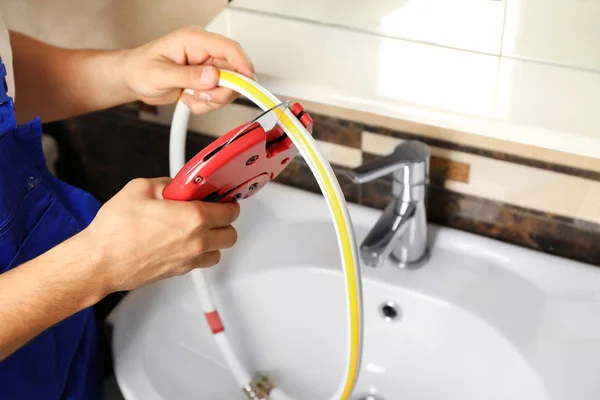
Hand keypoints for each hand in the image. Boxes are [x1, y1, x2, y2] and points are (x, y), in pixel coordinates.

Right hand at [82, 178, 239, 293]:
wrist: (100, 261)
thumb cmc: (116, 230)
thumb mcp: (141, 188)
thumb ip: (167, 184)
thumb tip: (177, 186)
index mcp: (193, 218)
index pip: (229, 211)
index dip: (228, 202)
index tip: (222, 199)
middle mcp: (197, 241)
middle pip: (230, 234)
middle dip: (224, 221)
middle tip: (212, 212)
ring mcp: (189, 259)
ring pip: (219, 251)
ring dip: (215, 239)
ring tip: (199, 228)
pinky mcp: (179, 272)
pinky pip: (202, 262)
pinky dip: (201, 253)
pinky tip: (185, 242)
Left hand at [123, 26, 255, 114]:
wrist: (131, 79)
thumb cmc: (139, 69)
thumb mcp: (160, 74)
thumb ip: (188, 76)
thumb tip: (212, 76)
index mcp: (194, 40)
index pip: (229, 48)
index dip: (242, 65)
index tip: (248, 82)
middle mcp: (204, 52)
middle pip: (233, 72)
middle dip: (221, 91)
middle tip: (203, 98)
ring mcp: (206, 68)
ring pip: (228, 88)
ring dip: (211, 100)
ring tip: (189, 97)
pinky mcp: (206, 81)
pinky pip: (218, 97)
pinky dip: (205, 105)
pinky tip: (188, 99)